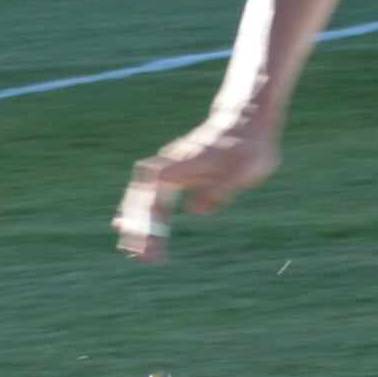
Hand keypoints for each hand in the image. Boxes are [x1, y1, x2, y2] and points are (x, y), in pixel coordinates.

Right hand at [117, 109, 276, 258]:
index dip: (148, 226)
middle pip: (142, 200)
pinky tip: (132, 225)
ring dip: (137, 222)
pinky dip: (143, 212)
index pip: (154, 201)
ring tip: (130, 249)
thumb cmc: (246, 148)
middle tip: (137, 256)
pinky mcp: (176, 173)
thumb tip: (194, 209)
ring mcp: (170, 169)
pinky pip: (152, 195)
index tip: (148, 248)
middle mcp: (168, 167)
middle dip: (137, 228)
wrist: (247, 120)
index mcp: (180, 168)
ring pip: (143, 197)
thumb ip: (219, 190)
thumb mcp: (241, 172)